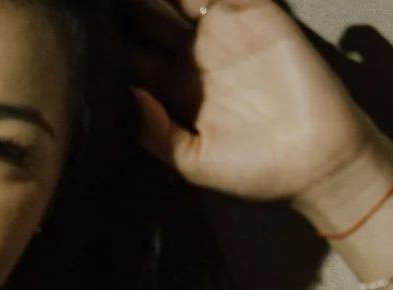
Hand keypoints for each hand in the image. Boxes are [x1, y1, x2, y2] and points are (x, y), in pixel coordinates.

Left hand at [127, 0, 392, 213]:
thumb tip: (128, 95)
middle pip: (148, 15)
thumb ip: (156, 134)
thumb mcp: (194, 163)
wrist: (318, 161)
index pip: (129, 54)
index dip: (103, 40)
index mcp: (172, 88)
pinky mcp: (259, 15)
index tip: (75, 27)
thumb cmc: (256, 170)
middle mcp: (193, 54)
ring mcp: (225, 31)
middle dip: (126, 5)